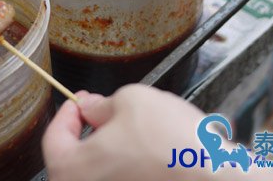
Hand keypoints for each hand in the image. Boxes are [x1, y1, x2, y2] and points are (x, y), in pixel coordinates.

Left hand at [42, 84, 272, 180]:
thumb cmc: (169, 142)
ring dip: (115, 145)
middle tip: (108, 108)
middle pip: (78, 157)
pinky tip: (154, 147)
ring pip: (105, 169)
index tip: (80, 99)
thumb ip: (102, 103)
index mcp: (71, 171)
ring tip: (139, 125)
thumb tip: (91, 108)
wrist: (218, 179)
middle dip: (93, 128)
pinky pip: (127, 179)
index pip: (54, 138)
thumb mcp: (131, 100)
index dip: (67, 112)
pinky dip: (134, 163)